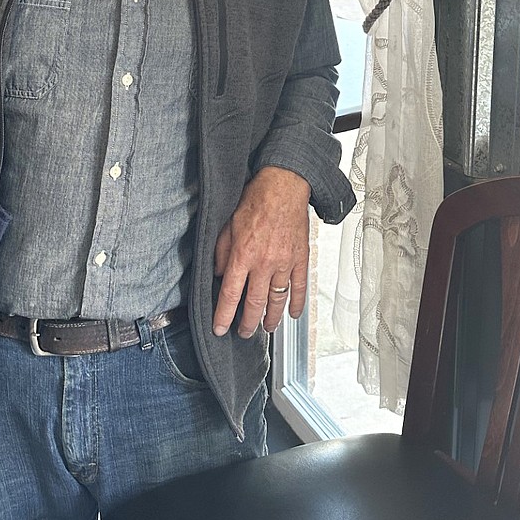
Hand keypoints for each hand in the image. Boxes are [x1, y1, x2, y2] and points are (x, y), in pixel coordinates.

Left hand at [213, 166, 310, 337]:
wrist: (284, 186)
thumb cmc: (255, 201)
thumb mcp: (227, 226)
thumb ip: (222, 254)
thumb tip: (219, 275)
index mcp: (243, 256)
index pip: (230, 295)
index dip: (223, 316)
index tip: (219, 329)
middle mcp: (263, 264)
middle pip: (254, 304)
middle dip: (247, 324)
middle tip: (243, 333)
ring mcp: (284, 263)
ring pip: (277, 300)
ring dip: (271, 319)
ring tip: (266, 327)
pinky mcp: (300, 259)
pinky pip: (300, 287)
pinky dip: (297, 304)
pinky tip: (293, 314)